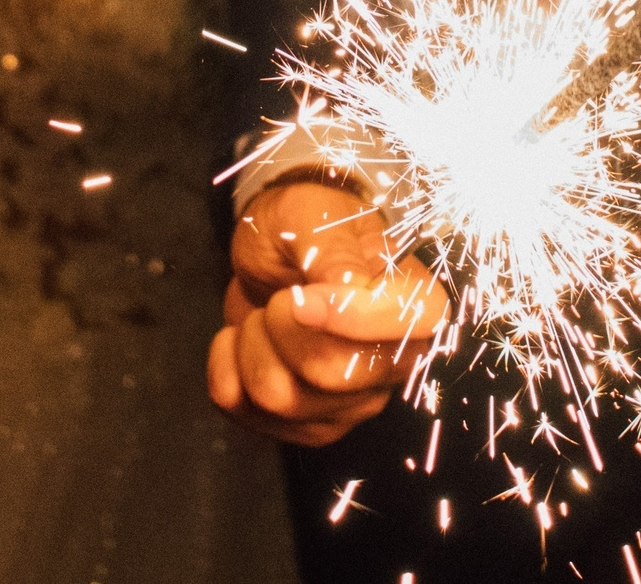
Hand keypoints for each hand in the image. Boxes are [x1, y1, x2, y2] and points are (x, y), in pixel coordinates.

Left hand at [206, 178, 446, 446]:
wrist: (273, 247)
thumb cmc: (304, 222)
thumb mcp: (312, 216)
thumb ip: (333, 251)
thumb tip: (350, 291)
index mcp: (412, 301)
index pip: (408, 324)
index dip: (349, 318)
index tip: (298, 297)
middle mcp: (392, 361)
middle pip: (332, 374)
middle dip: (280, 328)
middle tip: (278, 298)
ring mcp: (352, 400)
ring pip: (282, 400)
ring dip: (250, 347)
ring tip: (263, 315)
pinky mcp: (310, 424)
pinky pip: (249, 416)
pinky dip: (227, 372)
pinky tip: (243, 344)